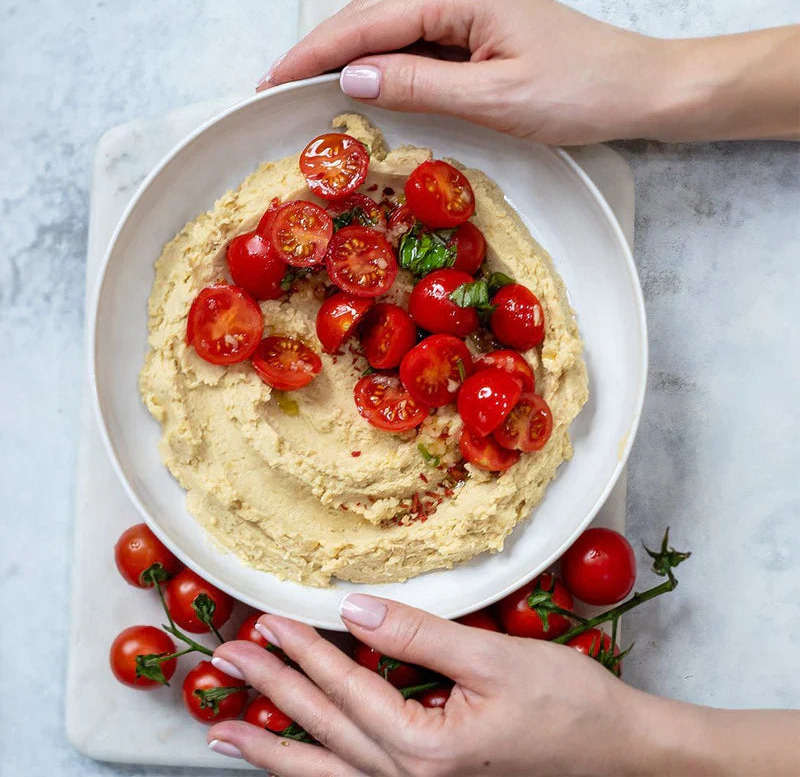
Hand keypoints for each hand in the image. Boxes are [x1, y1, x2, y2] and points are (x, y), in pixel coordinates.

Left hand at [203, 594, 665, 775]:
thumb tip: (353, 609)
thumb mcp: (494, 660)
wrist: (620, 756)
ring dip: (274, 749)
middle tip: (227, 662)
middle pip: (325, 732)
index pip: (347, 690)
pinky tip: (293, 759)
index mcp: (427, 750)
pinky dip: (314, 769)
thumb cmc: (567, 704)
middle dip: (271, 694)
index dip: (304, 652)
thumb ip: (417, 636)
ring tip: (224, 736)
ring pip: (328, 772)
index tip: (267, 622)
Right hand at [259, 0, 799, 143]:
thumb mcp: (493, 98)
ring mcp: (469, 15)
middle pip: (371, 18)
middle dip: (320, 51)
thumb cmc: (577, 91)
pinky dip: (384, 66)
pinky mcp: (479, 38)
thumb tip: (353, 78)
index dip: (315, 53)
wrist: (636, 89)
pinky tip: (367, 85)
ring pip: (392, 32)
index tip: (272, 80)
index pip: (368, 24)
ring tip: (307, 87)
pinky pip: (418, 47)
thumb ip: (420, 84)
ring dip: (348, 57)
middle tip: (276, 85)